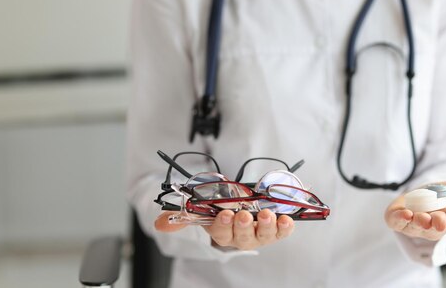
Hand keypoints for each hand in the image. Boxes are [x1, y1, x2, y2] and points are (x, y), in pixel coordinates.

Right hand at [154, 209, 294, 250]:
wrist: (243, 208)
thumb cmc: (222, 210)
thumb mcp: (201, 212)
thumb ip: (182, 217)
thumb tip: (158, 224)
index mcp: (222, 232)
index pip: (220, 232)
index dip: (223, 225)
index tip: (224, 214)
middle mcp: (241, 236)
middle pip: (242, 236)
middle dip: (243, 226)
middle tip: (243, 214)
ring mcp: (260, 233)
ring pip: (263, 235)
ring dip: (266, 226)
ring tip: (268, 215)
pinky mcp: (276, 228)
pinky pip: (282, 231)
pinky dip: (286, 226)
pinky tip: (287, 219)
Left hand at [385, 182, 445, 240]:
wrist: (423, 196)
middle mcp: (435, 224)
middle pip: (437, 227)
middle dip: (437, 224)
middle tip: (439, 219)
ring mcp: (416, 224)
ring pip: (417, 227)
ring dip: (419, 222)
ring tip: (419, 216)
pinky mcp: (399, 219)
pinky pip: (397, 222)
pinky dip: (399, 219)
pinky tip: (404, 213)